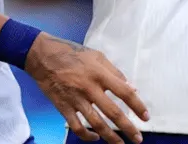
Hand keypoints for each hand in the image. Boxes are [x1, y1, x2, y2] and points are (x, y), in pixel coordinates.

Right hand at [25, 33, 148, 143]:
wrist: (42, 55)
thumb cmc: (71, 53)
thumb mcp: (96, 56)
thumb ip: (115, 72)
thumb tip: (132, 88)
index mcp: (99, 73)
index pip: (124, 93)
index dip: (137, 106)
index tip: (145, 117)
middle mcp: (89, 88)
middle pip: (113, 113)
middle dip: (128, 128)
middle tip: (138, 138)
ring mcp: (76, 99)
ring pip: (96, 123)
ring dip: (111, 137)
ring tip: (120, 143)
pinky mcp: (63, 107)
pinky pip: (77, 126)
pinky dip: (87, 135)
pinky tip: (95, 137)